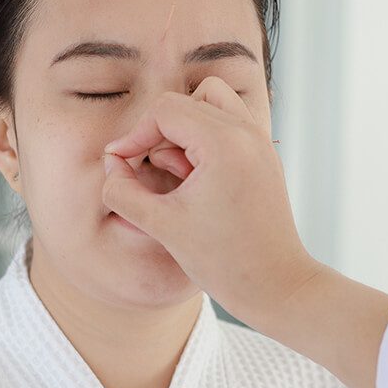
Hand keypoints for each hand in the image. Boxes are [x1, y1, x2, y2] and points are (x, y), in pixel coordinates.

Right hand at [101, 76, 323, 327]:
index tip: (121, 164)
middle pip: (186, 101)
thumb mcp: (160, 225)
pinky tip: (201, 181)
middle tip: (162, 177)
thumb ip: (122, 191)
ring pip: (212, 102)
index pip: (165, 110)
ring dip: (186, 129)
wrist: (276, 285)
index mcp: (223, 143)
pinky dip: (207, 139)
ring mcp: (260, 142)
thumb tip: (111, 164)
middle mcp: (247, 133)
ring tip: (183, 174)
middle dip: (161, 134)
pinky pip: (229, 123)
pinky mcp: (265, 156)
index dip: (135, 135)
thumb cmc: (223, 261)